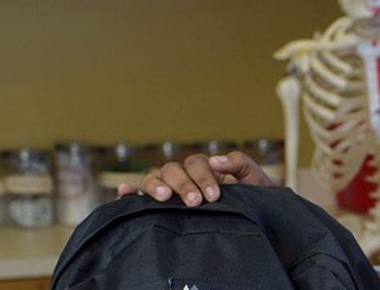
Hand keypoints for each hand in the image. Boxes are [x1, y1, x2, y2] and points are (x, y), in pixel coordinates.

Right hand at [116, 151, 274, 205]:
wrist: (256, 220)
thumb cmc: (253, 198)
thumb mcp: (254, 179)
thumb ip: (240, 164)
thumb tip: (216, 159)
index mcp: (205, 168)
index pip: (195, 163)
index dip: (202, 177)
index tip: (214, 196)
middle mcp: (184, 177)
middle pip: (172, 170)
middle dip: (183, 184)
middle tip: (195, 202)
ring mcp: (170, 192)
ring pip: (154, 180)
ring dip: (156, 186)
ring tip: (165, 198)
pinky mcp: (158, 209)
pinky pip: (137, 198)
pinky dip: (128, 193)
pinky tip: (122, 191)